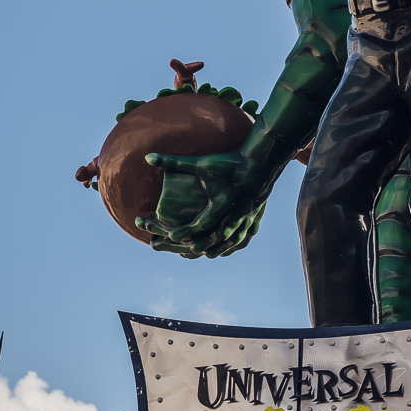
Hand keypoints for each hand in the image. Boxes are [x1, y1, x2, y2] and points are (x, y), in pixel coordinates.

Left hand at [138, 151, 270, 257]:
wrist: (262, 160)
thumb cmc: (230, 161)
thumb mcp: (202, 162)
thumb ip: (174, 161)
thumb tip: (147, 157)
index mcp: (220, 204)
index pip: (198, 225)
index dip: (183, 232)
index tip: (170, 234)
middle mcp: (233, 214)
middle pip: (214, 238)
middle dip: (198, 245)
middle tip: (184, 249)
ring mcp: (246, 217)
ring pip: (231, 241)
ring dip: (217, 248)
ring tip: (205, 253)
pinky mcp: (255, 215)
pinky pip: (245, 236)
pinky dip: (235, 244)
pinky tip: (229, 247)